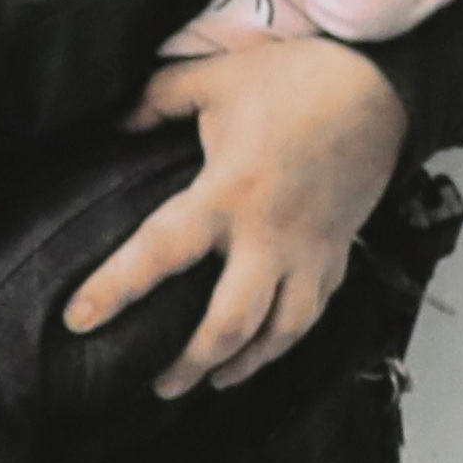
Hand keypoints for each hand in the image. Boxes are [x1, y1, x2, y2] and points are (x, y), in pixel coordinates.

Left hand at [65, 35, 405, 394]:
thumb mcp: (216, 77)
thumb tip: (114, 126)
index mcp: (228, 194)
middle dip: (191, 362)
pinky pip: (314, 310)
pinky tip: (266, 347)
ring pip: (281, 332)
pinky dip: (288, 337)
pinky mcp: (339, 251)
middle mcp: (268, 237)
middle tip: (158, 385)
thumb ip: (156, 100)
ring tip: (213, 382)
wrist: (384, 87)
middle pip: (229, 324)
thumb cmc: (298, 80)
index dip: (115, 290)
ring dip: (245, 365)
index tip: (78, 321)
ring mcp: (310, 251)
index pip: (160, 253)